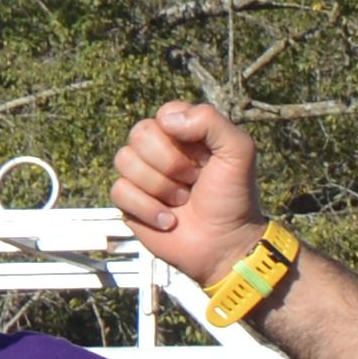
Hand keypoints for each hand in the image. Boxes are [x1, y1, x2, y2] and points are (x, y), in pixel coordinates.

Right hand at [111, 101, 266, 285]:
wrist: (224, 245)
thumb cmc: (233, 198)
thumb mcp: (238, 151)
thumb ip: (211, 120)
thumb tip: (165, 120)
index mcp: (184, 133)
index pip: (165, 114)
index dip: (182, 137)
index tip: (205, 159)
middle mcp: (159, 150)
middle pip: (140, 134)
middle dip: (170, 163)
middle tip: (193, 182)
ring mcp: (142, 176)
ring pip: (125, 160)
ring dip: (160, 187)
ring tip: (182, 201)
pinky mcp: (129, 202)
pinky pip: (119, 190)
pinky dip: (148, 209)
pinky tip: (168, 220)